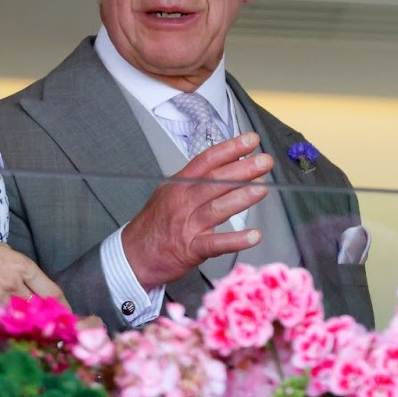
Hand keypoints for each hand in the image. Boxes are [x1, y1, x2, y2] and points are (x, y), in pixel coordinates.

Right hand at [0, 224, 65, 320]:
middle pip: (40, 309)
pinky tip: (11, 329)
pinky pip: (2, 324)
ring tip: (36, 332)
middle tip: (54, 327)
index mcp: (21, 266)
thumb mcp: (2, 250)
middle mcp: (12, 285)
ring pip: (22, 320)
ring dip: (30, 326)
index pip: (51, 291)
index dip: (63, 306)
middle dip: (48, 319)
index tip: (66, 313)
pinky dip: (8, 327)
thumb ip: (17, 268)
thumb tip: (26, 283)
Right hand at [122, 132, 274, 290]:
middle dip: (242, 169)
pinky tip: (254, 235)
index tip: (250, 140)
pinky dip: (236, 240)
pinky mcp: (191, 249)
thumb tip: (230, 165)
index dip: (230, 149)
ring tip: (263, 188)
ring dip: (242, 197)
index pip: (207, 161)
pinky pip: (216, 243)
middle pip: (215, 181)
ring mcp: (187, 225)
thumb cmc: (155, 224)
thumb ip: (197, 181)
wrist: (133, 256)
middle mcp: (183, 201)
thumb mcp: (170, 193)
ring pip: (217, 208)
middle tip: (264, 161)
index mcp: (179, 185)